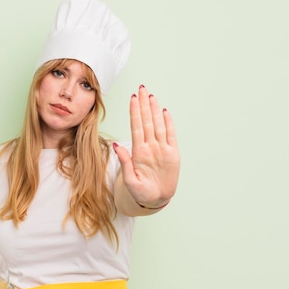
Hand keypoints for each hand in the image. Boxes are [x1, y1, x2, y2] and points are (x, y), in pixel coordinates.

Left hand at [114, 85, 179, 206]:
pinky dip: (169, 124)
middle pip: (147, 121)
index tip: (133, 98)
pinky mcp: (172, 154)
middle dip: (144, 105)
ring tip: (151, 96)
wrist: (154, 200)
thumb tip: (116, 146)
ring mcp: (161, 149)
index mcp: (138, 152)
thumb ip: (125, 162)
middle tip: (142, 88)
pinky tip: (165, 112)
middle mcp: (150, 147)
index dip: (135, 112)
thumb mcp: (130, 180)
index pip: (136, 127)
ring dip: (155, 110)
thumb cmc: (140, 192)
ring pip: (158, 125)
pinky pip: (171, 136)